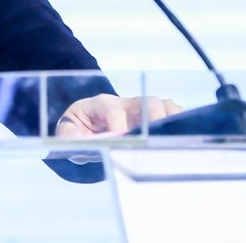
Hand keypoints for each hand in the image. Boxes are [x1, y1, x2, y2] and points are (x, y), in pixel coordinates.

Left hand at [55, 93, 183, 136]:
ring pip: (163, 105)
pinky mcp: (150, 117)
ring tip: (173, 139)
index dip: (118, 126)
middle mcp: (123, 104)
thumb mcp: (66, 133)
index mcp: (100, 105)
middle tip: (154, 141)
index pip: (112, 110)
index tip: (121, 143)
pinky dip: (178, 123)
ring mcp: (140, 110)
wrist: (84, 125)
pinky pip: (170, 113)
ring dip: (171, 120)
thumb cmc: (78, 129)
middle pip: (146, 101)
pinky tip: (179, 139)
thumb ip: (70, 138)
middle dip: (153, 118)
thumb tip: (83, 145)